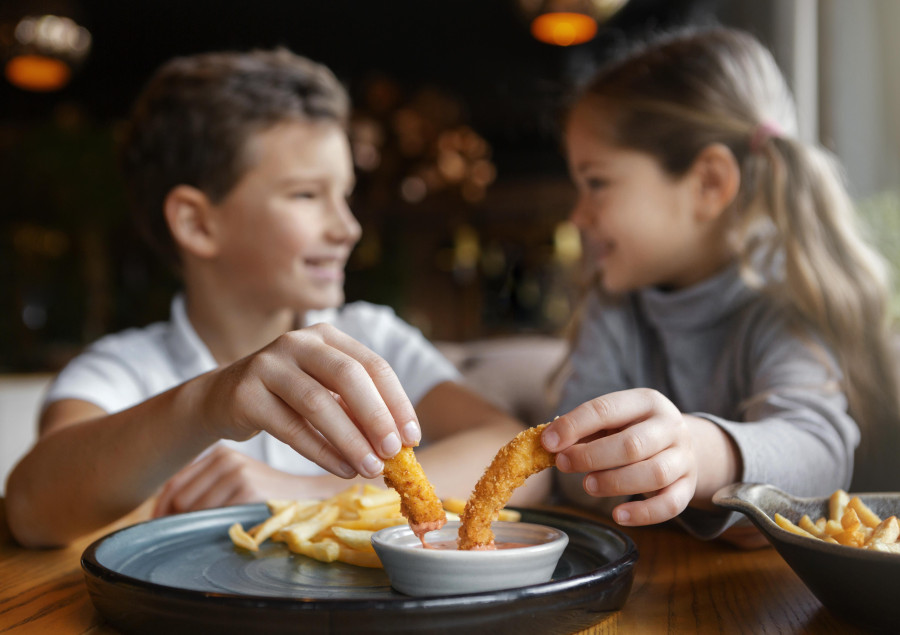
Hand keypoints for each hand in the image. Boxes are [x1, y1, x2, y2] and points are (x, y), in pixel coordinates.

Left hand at [153, 445, 316, 516]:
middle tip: (194, 535)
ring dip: (200, 529)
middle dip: (180, 522)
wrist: (312, 497)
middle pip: (181, 500)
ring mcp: (237, 473)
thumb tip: (163, 514)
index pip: (174, 484)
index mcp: (220, 454)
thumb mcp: (238, 482)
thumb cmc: (271, 495)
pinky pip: (215, 519)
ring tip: (223, 531)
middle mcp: (226, 459)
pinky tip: (234, 530)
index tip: (162, 528)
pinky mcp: (248, 490)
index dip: (162, 510)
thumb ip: (206, 488)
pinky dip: (218, 530)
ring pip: (195, 512)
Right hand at [194, 323, 421, 478]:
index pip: (372, 364)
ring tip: (371, 468)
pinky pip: (291, 427)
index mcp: (327, 337)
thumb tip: (400, 443)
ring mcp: (268, 365)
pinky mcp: (246, 394)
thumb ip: (356, 408)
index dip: (396, 402)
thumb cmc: (286, 396)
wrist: (222, 398)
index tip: (413, 437)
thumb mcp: (324, 391)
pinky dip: (322, 452)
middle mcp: (298, 343)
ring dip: (350, 440)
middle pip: (348, 377)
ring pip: (318, 403)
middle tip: (395, 452)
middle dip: (376, 416)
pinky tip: (342, 469)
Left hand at [542, 388, 697, 525]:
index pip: (607, 408)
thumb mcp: (613, 421)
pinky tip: (618, 515)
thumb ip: (585, 430)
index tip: (548, 442)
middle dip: (592, 456)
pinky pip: (671, 504)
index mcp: (646, 401)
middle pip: (632, 444)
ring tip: (588, 486)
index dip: (575, 425)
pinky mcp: (689, 486)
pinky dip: (643, 514)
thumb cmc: (634, 431)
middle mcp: (670, 426)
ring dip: (615, 482)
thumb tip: (549, 443)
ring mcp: (683, 457)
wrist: (681, 444)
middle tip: (563, 465)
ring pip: (653, 473)